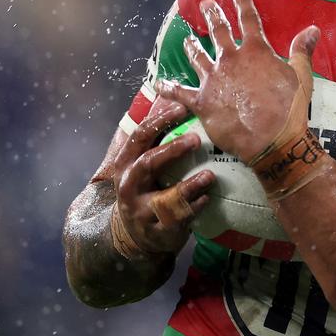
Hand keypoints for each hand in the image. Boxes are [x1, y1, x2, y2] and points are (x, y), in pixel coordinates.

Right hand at [110, 97, 214, 257]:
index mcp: (126, 163)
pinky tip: (208, 197)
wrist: (134, 235)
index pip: (140, 136)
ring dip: (189, 185)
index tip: (182, 107)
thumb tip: (176, 100)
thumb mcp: (141, 165)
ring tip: (210, 175)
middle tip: (196, 139)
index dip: (159, 120)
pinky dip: (196, 207)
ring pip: (165, 198)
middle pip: (148, 163)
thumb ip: (154, 140)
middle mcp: (129, 185)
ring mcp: (141, 210)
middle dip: (171, 150)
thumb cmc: (145, 189)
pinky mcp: (158, 231)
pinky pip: (179, 219)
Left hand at [154, 0, 319, 163]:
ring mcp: (213, 79)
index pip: (249, 20)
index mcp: (256, 51)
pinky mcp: (201, 101)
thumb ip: (302, 50)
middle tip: (204, 5)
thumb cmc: (290, 108)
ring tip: (186, 39)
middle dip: (212, 16)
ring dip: (191, 46)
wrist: (272, 139)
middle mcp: (231, 60)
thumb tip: (312, 29)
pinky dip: (168, 87)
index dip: (243, 4)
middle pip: (219, 32)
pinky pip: (179, 92)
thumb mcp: (302, 76)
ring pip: (197, 57)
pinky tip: (159, 83)